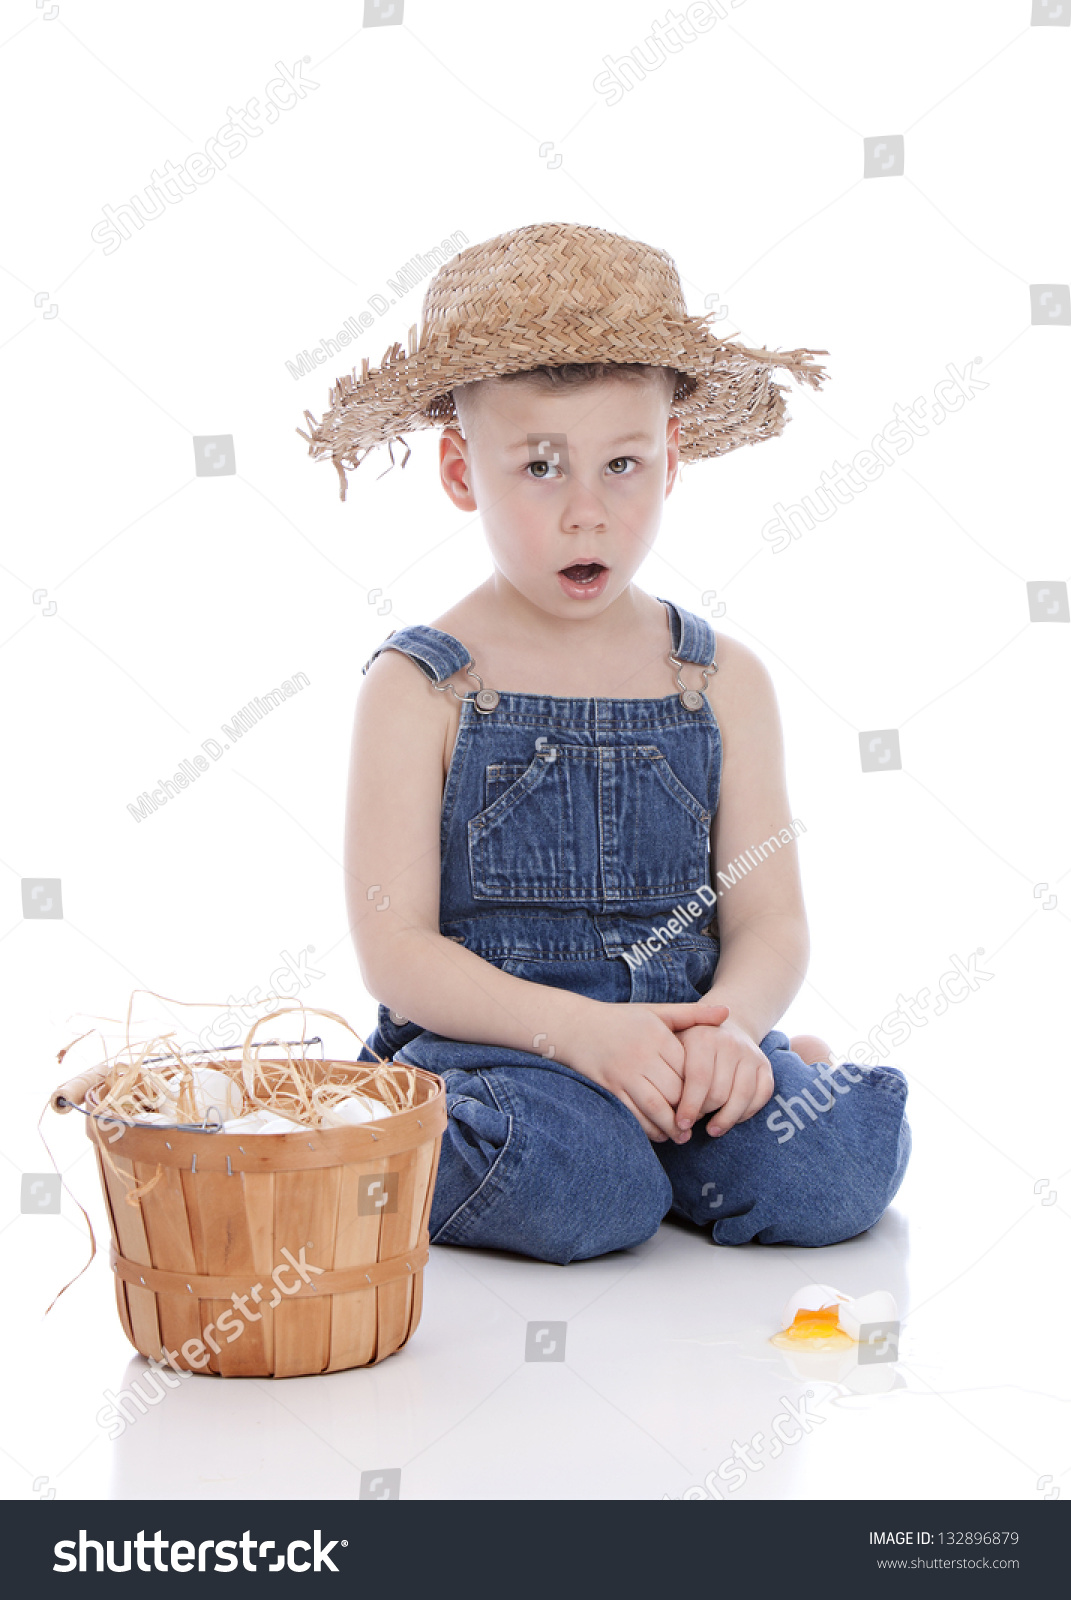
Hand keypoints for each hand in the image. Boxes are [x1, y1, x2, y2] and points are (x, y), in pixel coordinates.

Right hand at [569, 1000, 729, 1142]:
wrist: (576, 1027)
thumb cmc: (622, 1019)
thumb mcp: (657, 1012)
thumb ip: (693, 1013)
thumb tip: (727, 1012)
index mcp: (657, 1036)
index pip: (689, 1069)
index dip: (702, 1088)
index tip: (711, 1099)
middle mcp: (641, 1055)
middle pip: (675, 1091)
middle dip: (689, 1110)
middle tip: (701, 1122)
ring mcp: (623, 1073)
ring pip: (655, 1107)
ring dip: (671, 1126)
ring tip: (683, 1135)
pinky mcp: (609, 1087)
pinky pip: (632, 1113)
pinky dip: (648, 1128)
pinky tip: (659, 1133)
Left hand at [673, 1015, 774, 1138]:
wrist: (725, 1025)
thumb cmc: (690, 1044)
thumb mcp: (673, 1045)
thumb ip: (667, 1069)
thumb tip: (662, 1106)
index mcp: (704, 1038)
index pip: (698, 1080)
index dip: (689, 1106)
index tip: (680, 1124)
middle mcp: (730, 1043)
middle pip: (719, 1092)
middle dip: (704, 1113)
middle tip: (692, 1123)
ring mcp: (750, 1054)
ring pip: (741, 1096)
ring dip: (726, 1119)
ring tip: (712, 1130)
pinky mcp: (765, 1065)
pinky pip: (761, 1095)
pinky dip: (747, 1112)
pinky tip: (732, 1120)